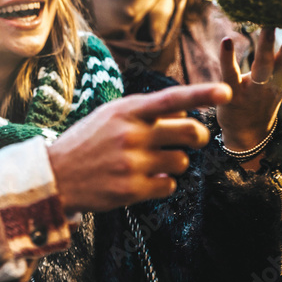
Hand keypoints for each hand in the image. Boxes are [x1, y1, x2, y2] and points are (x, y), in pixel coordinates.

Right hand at [48, 83, 231, 213]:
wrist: (55, 176)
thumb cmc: (87, 142)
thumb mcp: (109, 116)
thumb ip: (145, 112)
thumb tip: (185, 115)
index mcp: (126, 111)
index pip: (171, 99)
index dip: (201, 94)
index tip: (227, 91)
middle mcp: (130, 135)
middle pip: (190, 133)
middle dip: (197, 138)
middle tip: (191, 141)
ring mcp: (131, 163)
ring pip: (181, 162)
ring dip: (174, 163)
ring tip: (151, 163)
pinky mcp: (131, 190)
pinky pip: (168, 186)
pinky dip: (162, 184)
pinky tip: (142, 180)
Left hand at [216, 14, 281, 150]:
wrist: (246, 130)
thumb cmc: (267, 94)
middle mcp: (275, 81)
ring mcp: (254, 88)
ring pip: (262, 66)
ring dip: (266, 46)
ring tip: (268, 24)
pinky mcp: (232, 94)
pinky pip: (229, 74)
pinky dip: (227, 59)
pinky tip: (226, 40)